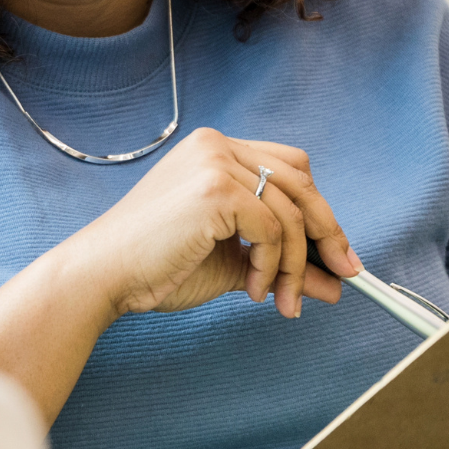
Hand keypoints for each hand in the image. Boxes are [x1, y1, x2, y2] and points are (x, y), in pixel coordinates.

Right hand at [74, 128, 358, 319]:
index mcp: (215, 151)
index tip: (333, 253)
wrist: (104, 277)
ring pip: (290, 212)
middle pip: (300, 181)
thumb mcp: (233, 264)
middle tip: (344, 276)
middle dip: (328, 232)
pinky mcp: (215, 189)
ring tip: (282, 301)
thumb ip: (282, 266)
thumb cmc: (156, 268)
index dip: (317, 209)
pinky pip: (272, 230)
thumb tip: (334, 285)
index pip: (288, 168)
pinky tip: (255, 290)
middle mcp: (217, 146)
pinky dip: (273, 266)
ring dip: (297, 265)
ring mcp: (215, 162)